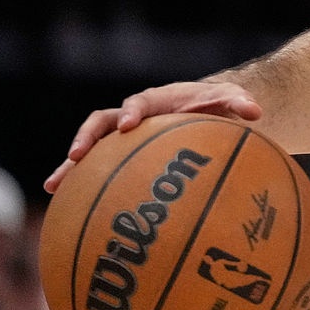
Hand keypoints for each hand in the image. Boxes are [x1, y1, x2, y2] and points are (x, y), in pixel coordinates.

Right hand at [43, 81, 262, 193]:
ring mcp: (121, 139)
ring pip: (89, 149)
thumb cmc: (215, 106)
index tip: (128, 125)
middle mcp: (130, 118)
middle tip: (76, 155)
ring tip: (53, 186)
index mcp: (154, 102)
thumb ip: (238, 103)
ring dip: (70, 165)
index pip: (137, 104)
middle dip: (87, 138)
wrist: (204, 114)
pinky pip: (96, 172)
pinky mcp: (120, 158)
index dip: (131, 113)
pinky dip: (81, 186)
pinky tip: (67, 209)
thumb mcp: (229, 101)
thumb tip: (256, 111)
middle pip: (100, 123)